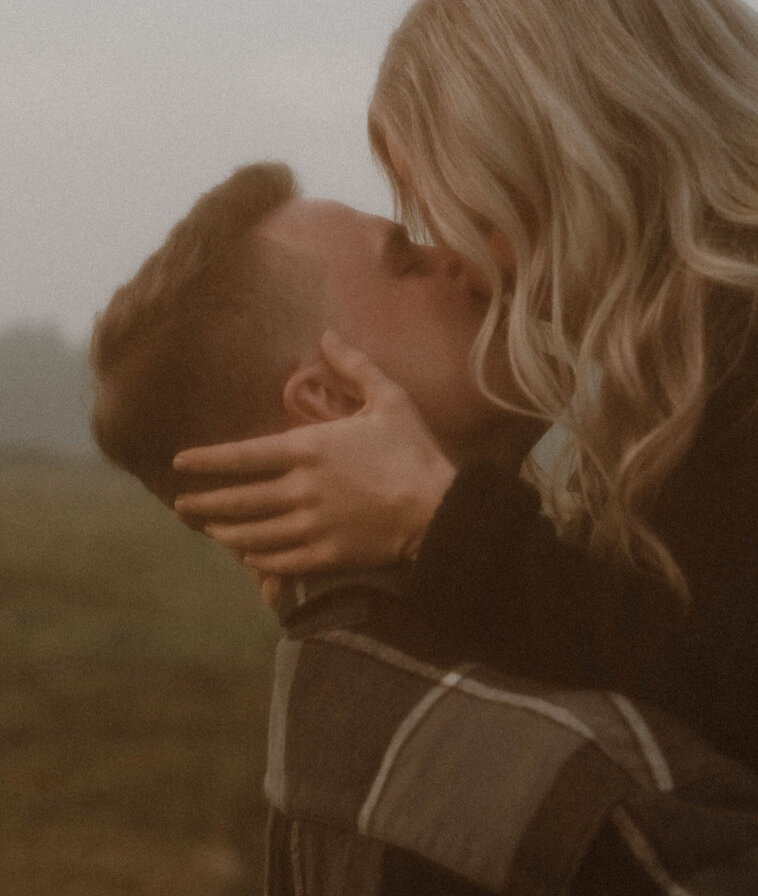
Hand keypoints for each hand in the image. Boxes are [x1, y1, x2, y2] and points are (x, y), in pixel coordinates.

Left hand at [173, 334, 455, 573]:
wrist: (439, 510)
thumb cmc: (414, 452)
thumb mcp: (389, 399)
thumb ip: (354, 367)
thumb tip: (327, 335)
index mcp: (308, 448)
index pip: (241, 455)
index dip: (206, 461)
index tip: (180, 464)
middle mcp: (300, 488)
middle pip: (238, 499)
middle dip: (204, 503)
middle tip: (181, 507)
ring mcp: (310, 525)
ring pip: (252, 533)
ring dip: (226, 532)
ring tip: (210, 531)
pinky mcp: (326, 555)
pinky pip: (279, 560)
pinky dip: (259, 559)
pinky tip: (248, 556)